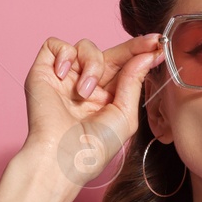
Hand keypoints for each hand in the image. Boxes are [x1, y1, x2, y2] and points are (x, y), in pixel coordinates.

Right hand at [15, 32, 166, 190]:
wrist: (61, 156)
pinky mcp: (43, 72)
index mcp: (106, 97)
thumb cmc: (92, 148)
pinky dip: (64, 56)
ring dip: (92, 65)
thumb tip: (147, 55)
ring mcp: (65, 78)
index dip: (140, 53)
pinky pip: (56, 46)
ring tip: (84, 92)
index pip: (124, 67)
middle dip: (131, 48)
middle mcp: (86, 85)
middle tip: (149, 44)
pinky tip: (63, 76)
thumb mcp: (125, 115)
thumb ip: (134, 82)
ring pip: (85, 47)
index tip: (158, 44)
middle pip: (110, 53)